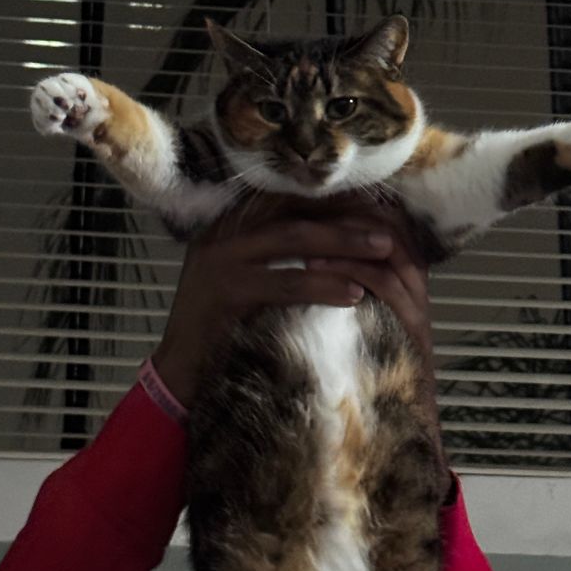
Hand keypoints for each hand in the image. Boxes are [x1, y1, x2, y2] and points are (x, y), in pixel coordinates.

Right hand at [152, 196, 404, 407]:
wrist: (180, 373)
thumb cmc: (222, 330)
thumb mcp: (247, 280)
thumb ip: (277, 255)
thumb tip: (338, 237)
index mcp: (229, 224)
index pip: (289, 197)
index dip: (334, 198)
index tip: (376, 204)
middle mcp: (221, 232)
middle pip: (294, 210)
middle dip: (346, 215)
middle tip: (390, 226)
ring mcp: (220, 259)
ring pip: (293, 238)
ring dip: (344, 242)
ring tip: (384, 251)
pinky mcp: (225, 291)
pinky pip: (285, 282)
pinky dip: (323, 285)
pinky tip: (354, 294)